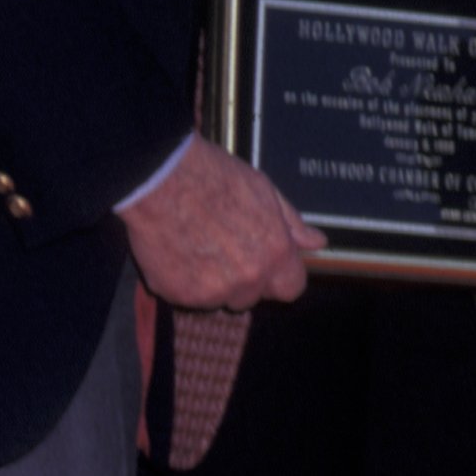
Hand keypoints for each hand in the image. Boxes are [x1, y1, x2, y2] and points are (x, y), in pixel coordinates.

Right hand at [118, 134, 318, 309]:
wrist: (158, 175)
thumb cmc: (212, 176)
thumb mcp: (264, 191)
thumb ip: (292, 224)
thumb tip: (317, 242)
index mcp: (274, 253)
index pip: (291, 288)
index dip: (279, 276)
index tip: (266, 263)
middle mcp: (246, 279)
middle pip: (252, 296)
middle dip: (242, 278)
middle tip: (222, 246)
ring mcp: (211, 291)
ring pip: (218, 299)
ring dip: (211, 281)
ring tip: (196, 244)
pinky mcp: (177, 294)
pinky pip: (186, 297)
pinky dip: (182, 280)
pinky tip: (176, 249)